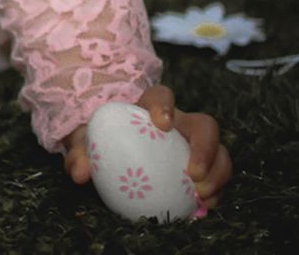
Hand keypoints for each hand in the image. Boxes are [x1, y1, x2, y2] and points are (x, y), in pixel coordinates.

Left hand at [63, 85, 231, 208]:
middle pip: (205, 125)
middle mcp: (179, 125)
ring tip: (202, 194)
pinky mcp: (202, 167)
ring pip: (219, 151)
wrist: (114, 156)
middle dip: (205, 147)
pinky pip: (218, 175)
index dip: (165, 105)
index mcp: (149, 109)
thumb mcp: (87, 146)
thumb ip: (79, 154)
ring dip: (217, 172)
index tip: (163, 124)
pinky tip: (205, 204)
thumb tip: (81, 173)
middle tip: (192, 175)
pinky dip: (216, 189)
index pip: (161, 94)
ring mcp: (194, 146)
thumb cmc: (103, 144)